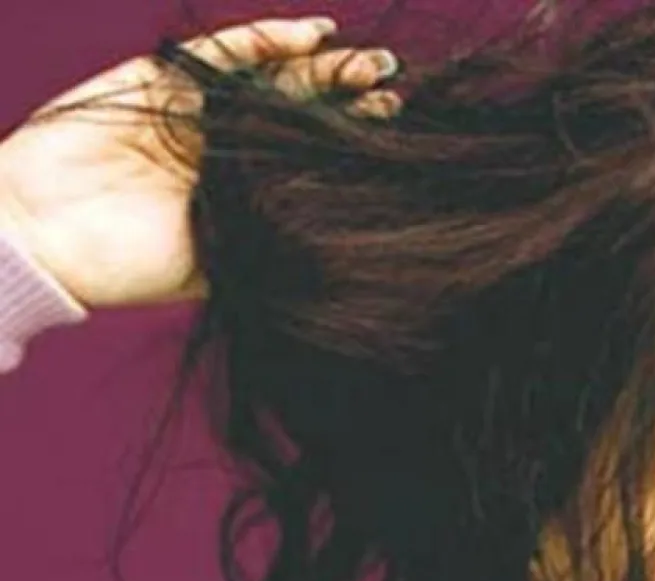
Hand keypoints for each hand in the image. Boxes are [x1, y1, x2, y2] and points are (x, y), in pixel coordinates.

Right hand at [0, 16, 401, 308]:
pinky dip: (269, 40)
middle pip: (301, 115)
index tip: (400, 138)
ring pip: (273, 79)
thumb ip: (273, 241)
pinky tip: (314, 34)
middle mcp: (229, 150)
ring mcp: (198, 111)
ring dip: (322, 68)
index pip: (310, 162)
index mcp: (246, 195)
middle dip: (348, 100)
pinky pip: (226, 52)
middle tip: (395, 88)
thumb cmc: (132, 266)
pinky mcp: (163, 78)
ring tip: (372, 64)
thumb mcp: (222, 263)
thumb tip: (348, 246)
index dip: (352, 147)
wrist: (47, 236)